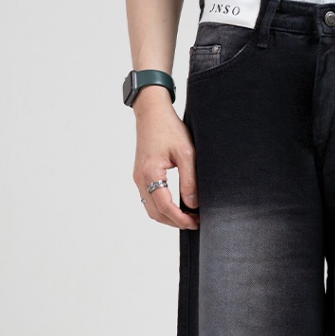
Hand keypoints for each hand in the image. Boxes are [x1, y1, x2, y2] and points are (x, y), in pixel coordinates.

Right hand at [132, 88, 198, 229]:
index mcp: (150, 172)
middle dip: (175, 222)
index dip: (181, 219)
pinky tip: (178, 207)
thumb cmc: (169, 127)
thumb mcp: (186, 153)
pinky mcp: (140, 176)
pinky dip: (163, 208)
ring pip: (151, 209)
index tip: (196, 222)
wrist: (151, 112)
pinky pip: (150, 200)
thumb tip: (193, 204)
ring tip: (188, 217)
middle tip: (195, 223)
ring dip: (169, 217)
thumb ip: (190, 180)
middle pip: (156, 213)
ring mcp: (138, 178)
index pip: (165, 206)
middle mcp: (140, 179)